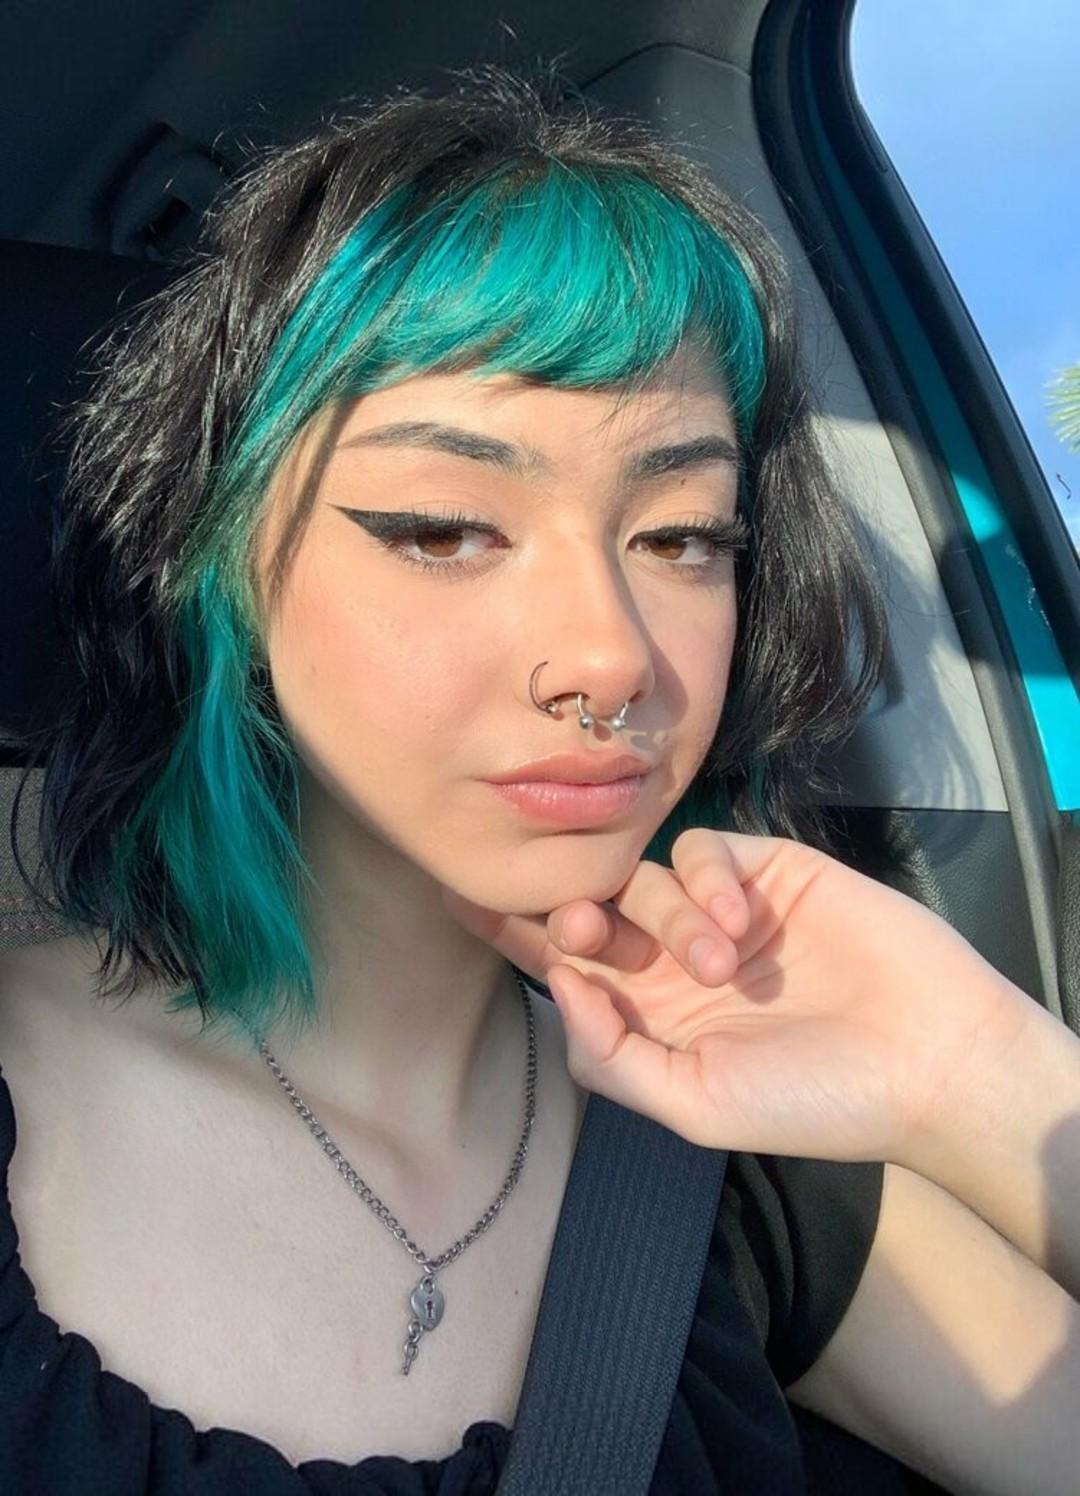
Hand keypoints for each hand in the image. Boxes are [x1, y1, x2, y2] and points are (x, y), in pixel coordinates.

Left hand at [440, 829, 1031, 1165]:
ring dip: (670, 916)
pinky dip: (709, 878)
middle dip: (571, 910)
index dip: (510, 932)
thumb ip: (612, 1054)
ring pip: (645, 878)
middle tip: (579, 922)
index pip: (562, 965)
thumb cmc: (813, 1100)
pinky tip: (742, 920)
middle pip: (590, 910)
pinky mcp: (763, 871)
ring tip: (725, 964)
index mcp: (649, 1017)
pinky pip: (704, 850)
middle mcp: (670, 961)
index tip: (451, 897)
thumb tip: (558, 984)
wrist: (928, 1059)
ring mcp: (715, 912)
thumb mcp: (696, 1107)